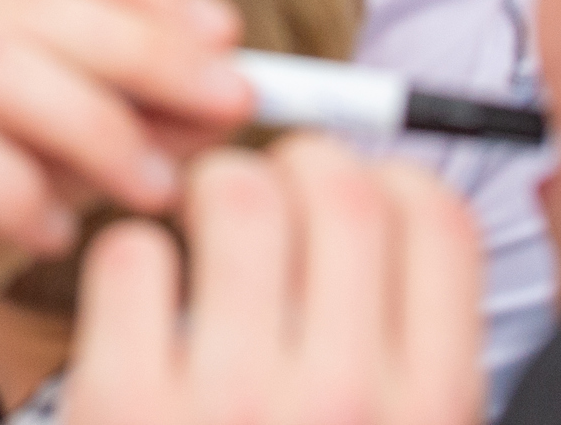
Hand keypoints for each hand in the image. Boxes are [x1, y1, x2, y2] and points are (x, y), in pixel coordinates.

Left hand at [60, 135, 483, 424]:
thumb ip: (403, 348)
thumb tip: (388, 201)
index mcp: (434, 413)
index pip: (436, 220)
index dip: (387, 177)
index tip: (351, 192)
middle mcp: (350, 403)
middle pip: (336, 185)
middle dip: (293, 162)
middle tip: (263, 194)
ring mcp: (233, 401)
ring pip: (229, 193)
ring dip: (207, 192)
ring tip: (197, 235)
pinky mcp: (125, 399)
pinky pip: (132, 252)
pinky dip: (130, 255)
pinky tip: (138, 301)